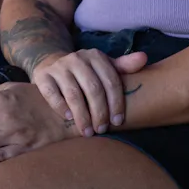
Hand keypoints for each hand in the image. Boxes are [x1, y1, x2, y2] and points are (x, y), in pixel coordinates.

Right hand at [31, 49, 147, 135]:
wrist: (52, 64)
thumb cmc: (85, 71)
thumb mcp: (104, 67)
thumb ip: (124, 66)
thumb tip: (144, 59)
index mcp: (96, 56)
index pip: (110, 80)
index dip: (116, 102)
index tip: (118, 122)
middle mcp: (77, 58)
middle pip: (93, 88)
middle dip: (100, 112)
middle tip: (102, 130)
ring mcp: (59, 67)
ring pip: (73, 93)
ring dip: (82, 115)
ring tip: (88, 132)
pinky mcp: (43, 76)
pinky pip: (52, 94)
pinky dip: (61, 107)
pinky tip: (68, 119)